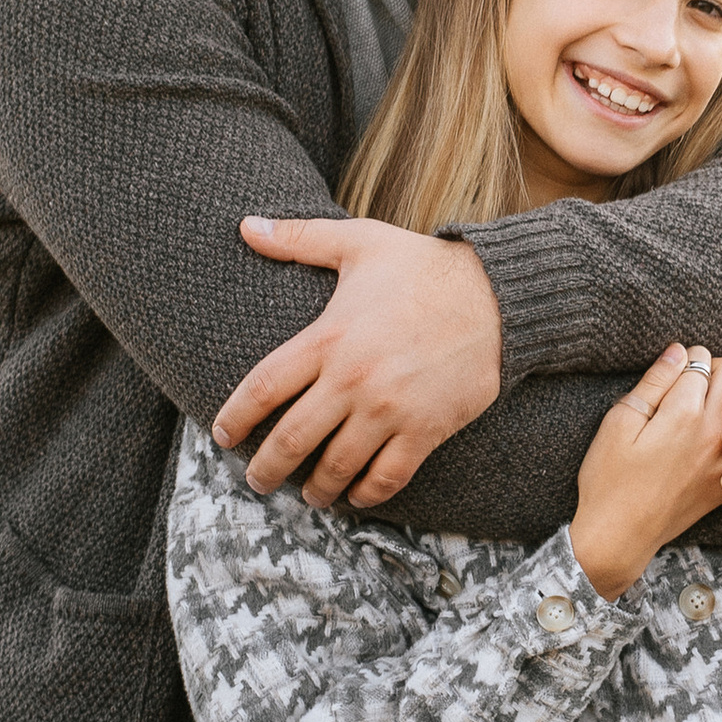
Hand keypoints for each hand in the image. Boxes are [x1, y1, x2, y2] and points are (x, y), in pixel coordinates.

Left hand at [216, 216, 503, 508]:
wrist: (498, 295)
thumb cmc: (424, 267)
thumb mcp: (359, 242)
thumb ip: (299, 238)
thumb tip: (246, 224)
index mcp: (329, 338)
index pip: (264, 387)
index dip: (236, 417)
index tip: (222, 435)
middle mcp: (353, 380)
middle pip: (292, 439)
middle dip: (266, 469)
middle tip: (256, 480)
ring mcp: (390, 409)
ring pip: (337, 466)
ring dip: (315, 489)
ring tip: (306, 496)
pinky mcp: (425, 429)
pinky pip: (387, 475)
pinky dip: (367, 494)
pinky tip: (355, 497)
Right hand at [570, 348, 721, 597]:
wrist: (620, 536)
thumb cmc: (609, 478)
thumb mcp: (620, 421)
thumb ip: (654, 382)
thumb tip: (679, 351)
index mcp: (684, 413)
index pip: (703, 359)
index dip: (686, 358)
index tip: (674, 371)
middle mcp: (713, 433)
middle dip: (716, 369)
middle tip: (692, 384)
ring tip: (706, 407)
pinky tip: (715, 437)